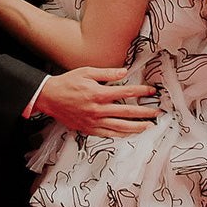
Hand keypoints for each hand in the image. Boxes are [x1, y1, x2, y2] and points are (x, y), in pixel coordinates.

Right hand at [35, 66, 160, 136]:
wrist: (49, 97)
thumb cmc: (67, 84)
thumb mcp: (87, 72)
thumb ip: (107, 73)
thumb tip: (124, 72)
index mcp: (99, 93)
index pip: (127, 92)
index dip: (142, 91)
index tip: (152, 91)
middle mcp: (98, 109)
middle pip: (128, 112)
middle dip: (145, 112)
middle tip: (157, 113)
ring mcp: (94, 121)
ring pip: (120, 126)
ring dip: (137, 127)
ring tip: (149, 126)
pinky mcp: (88, 129)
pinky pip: (108, 134)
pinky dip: (120, 134)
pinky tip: (129, 134)